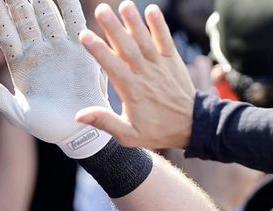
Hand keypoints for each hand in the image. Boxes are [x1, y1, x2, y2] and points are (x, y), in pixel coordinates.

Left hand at [0, 0, 111, 157]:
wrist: (78, 131)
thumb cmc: (46, 127)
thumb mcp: (17, 114)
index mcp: (20, 64)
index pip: (6, 34)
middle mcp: (38, 51)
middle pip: (24, 18)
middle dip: (16, 0)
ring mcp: (58, 47)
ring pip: (46, 14)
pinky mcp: (80, 48)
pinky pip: (73, 20)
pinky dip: (68, 4)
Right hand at [75, 2, 194, 149]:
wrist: (192, 126)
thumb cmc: (157, 131)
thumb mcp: (128, 135)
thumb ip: (105, 122)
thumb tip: (80, 115)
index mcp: (132, 91)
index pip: (112, 66)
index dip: (98, 50)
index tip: (85, 36)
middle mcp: (146, 74)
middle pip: (126, 47)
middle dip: (113, 27)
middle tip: (101, 10)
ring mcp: (160, 66)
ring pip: (144, 40)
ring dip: (133, 21)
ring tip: (123, 5)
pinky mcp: (172, 61)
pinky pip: (165, 40)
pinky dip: (159, 25)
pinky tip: (151, 10)